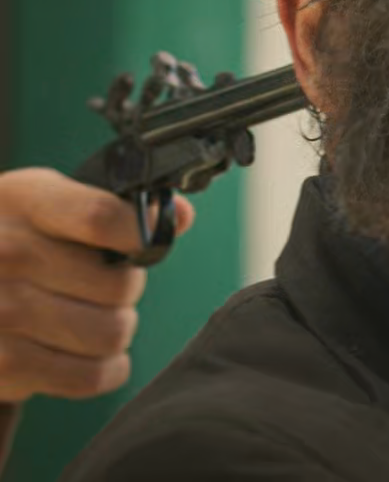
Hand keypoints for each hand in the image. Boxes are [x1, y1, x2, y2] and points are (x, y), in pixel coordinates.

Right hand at [0, 168, 194, 401]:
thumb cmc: (8, 241)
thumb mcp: (44, 204)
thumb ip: (113, 206)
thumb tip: (180, 214)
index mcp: (23, 202)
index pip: (102, 218)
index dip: (141, 234)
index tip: (147, 243)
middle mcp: (5, 254)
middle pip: (120, 285)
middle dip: (124, 290)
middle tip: (99, 289)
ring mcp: (0, 312)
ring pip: (113, 333)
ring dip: (114, 331)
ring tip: (88, 319)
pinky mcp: (2, 365)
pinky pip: (90, 376)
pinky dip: (104, 370)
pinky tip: (88, 354)